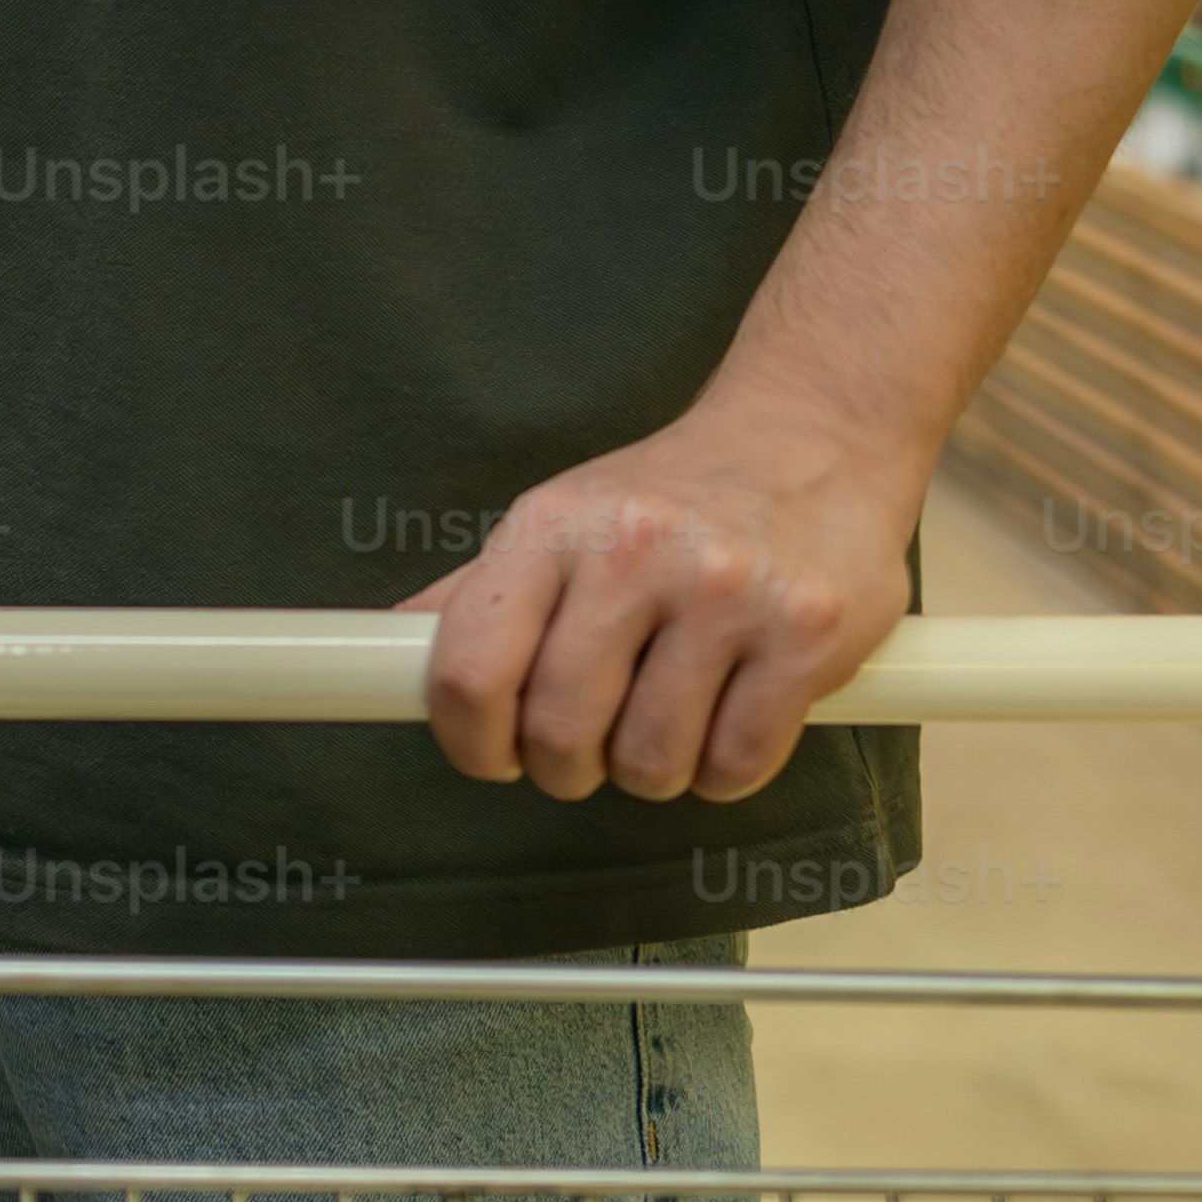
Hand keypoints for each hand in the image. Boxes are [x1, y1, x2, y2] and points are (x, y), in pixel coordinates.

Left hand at [402, 399, 918, 804]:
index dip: (469, 742)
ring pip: (651, 762)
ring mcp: (725, 591)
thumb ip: (478, 593)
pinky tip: (732, 717)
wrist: (817, 432)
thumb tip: (384, 656)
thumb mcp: (563, 518)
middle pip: (559, 732)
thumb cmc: (677, 493)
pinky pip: (736, 764)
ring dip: (653, 769)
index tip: (493, 755)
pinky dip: (725, 769)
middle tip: (593, 746)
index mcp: (553, 527)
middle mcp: (633, 551)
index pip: (467, 670)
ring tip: (671, 717)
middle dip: (568, 768)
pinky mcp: (806, 631)